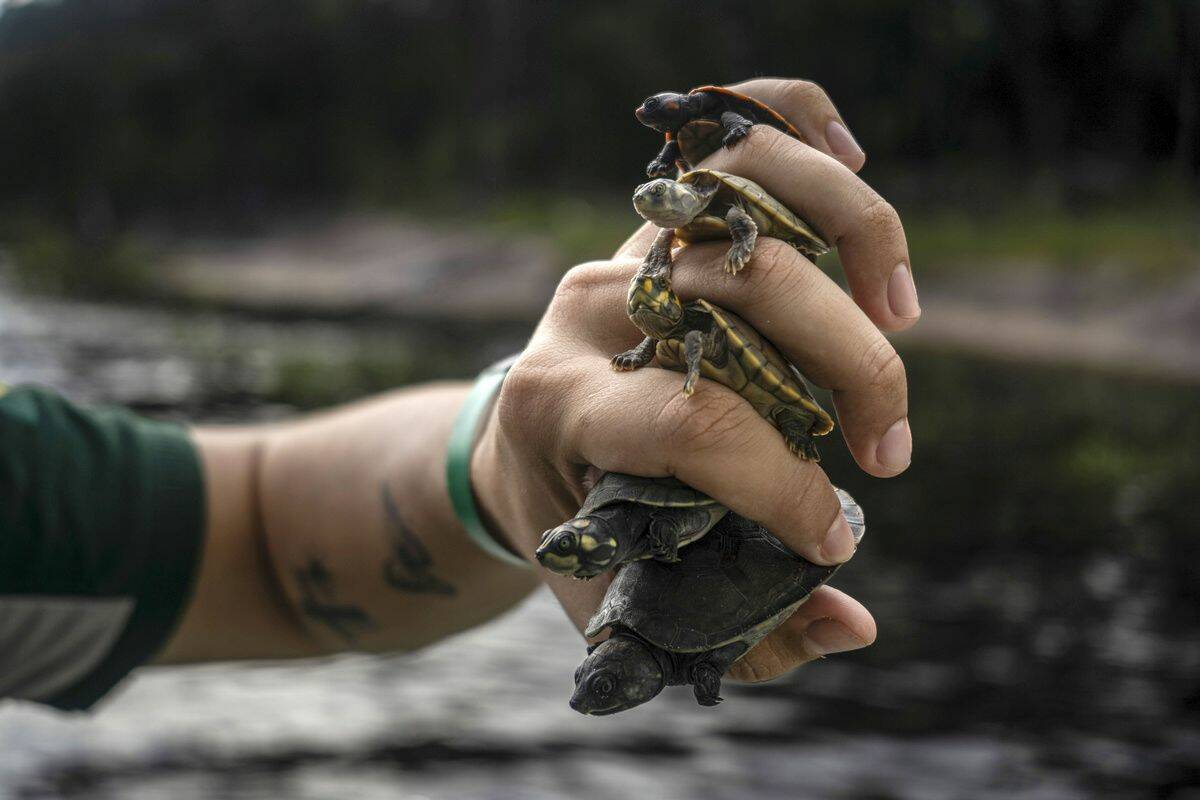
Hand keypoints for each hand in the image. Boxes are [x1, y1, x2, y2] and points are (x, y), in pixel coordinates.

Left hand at [472, 78, 915, 682]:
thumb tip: (855, 622)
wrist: (509, 452)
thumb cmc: (571, 532)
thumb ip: (737, 630)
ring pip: (750, 199)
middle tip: (886, 450)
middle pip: (747, 299)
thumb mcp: (625, 599)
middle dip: (851, 375)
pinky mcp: (652, 232)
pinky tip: (855, 159)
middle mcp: (587, 314)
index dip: (787, 486)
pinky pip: (734, 151)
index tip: (832, 536)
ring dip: (854, 244)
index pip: (698, 425)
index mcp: (563, 408)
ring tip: (899, 320)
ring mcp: (619, 259)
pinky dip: (803, 137)